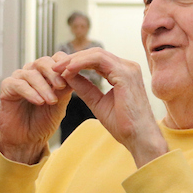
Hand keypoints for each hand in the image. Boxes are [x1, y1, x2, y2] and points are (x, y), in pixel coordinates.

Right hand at [0, 53, 73, 164]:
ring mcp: (19, 79)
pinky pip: (18, 85)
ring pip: (31, 74)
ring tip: (52, 101)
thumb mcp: (59, 105)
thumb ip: (64, 89)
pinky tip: (39, 102)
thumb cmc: (43, 122)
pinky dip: (30, 93)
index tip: (73, 73)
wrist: (27, 140)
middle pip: (43, 62)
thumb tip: (74, 74)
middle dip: (53, 73)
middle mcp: (32, 73)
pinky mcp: (7, 88)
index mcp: (47, 74)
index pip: (56, 58)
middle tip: (61, 86)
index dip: (65, 63)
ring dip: (43, 87)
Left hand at [53, 49, 168, 167]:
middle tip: (53, 66)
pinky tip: (68, 70)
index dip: (76, 62)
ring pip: (96, 53)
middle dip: (72, 58)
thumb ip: (84, 87)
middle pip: (95, 53)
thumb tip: (66, 75)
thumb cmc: (123, 125)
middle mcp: (127, 67)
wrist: (140, 139)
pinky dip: (81, 63)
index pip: (96, 59)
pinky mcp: (125, 74)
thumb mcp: (97, 102)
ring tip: (57, 68)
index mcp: (123, 73)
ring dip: (74, 59)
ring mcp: (128, 68)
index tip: (58, 70)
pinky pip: (98, 60)